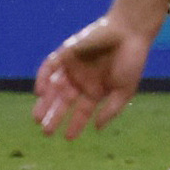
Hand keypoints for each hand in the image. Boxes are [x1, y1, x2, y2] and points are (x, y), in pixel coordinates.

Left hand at [33, 15, 155, 139]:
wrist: (130, 31)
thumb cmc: (132, 59)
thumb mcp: (125, 89)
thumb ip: (111, 109)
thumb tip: (98, 128)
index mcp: (96, 90)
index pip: (81, 111)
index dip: (75, 125)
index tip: (68, 138)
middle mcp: (81, 80)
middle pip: (63, 102)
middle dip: (54, 117)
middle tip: (46, 132)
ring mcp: (72, 67)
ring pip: (53, 87)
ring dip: (45, 102)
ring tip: (38, 118)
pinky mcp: (65, 52)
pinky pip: (49, 67)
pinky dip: (43, 78)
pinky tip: (40, 92)